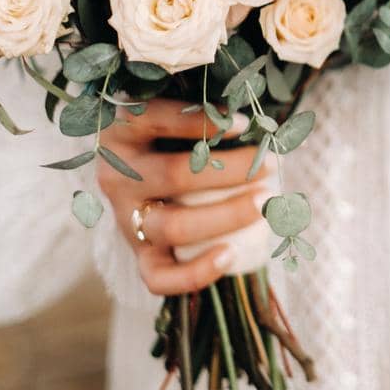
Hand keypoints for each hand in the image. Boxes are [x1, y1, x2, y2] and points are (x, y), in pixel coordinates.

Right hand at [99, 99, 272, 295]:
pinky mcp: (141, 256)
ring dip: (226, 215)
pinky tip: (230, 254)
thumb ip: (202, 111)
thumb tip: (250, 118)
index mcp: (123, 134)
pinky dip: (196, 272)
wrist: (143, 183)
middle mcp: (119, 178)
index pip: (154, 119)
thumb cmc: (172, 138)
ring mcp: (127, 220)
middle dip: (230, 171)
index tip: (242, 122)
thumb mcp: (175, 115)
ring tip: (265, 203)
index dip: (200, 121)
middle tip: (270, 164)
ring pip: (173, 226)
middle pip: (174, 175)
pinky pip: (160, 277)